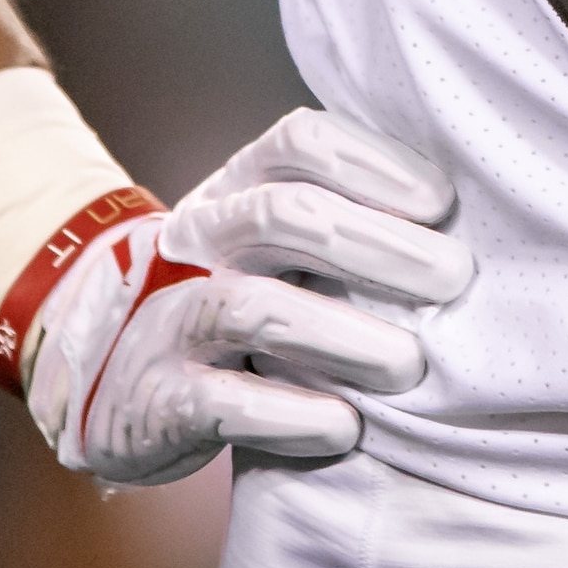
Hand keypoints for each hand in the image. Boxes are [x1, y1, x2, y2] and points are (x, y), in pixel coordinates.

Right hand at [17, 107, 469, 486]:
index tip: (443, 203)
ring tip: (410, 364)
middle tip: (454, 280)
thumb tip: (464, 225)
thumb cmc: (232, 294)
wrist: (103, 370)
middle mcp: (200, 240)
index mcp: (236, 186)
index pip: (299, 141)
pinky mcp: (157, 399)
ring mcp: (170, 318)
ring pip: (253, 310)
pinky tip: (344, 426)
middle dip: (379, 245)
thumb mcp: (270, 241)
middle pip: (285, 216)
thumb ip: (344, 219)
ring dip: (341, 336)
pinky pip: (222, 404)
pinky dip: (290, 415)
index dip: (374, 162)